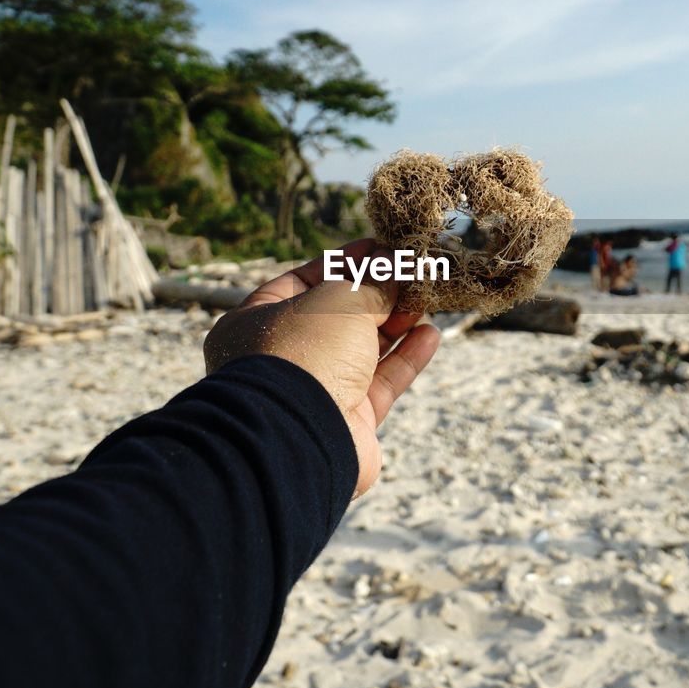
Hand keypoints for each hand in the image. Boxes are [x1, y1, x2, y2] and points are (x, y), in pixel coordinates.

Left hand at [203, 239, 439, 497]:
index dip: (345, 261)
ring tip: (426, 299)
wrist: (298, 441)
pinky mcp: (347, 422)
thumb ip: (372, 283)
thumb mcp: (340, 301)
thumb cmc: (304, 355)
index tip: (381, 247)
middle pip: (338, 316)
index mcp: (258, 322)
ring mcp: (315, 391)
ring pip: (362, 350)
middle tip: (413, 272)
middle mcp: (283, 357)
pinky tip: (430, 335)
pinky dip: (405, 359)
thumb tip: (397, 265)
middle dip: (377, 293)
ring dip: (395, 323)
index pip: (304, 280)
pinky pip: (380, 383)